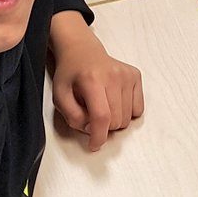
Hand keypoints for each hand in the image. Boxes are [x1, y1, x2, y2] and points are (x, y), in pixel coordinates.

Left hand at [49, 11, 143, 150]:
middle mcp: (113, 75)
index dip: (99, 136)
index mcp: (92, 80)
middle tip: (92, 115)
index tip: (94, 144)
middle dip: (103, 126)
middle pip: (116, 121)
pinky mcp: (136, 76)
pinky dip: (127, 112)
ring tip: (103, 105)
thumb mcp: (59, 96)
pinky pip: (138, 109)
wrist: (82, 52)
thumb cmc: (71, 74)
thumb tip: (91, 129)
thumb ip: (72, 116)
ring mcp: (127, 75)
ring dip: (114, 120)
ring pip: (128, 118)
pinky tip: (115, 102)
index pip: (101, 116)